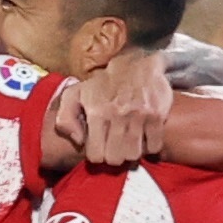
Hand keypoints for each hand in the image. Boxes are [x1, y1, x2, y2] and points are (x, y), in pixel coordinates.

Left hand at [77, 49, 169, 164]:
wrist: (136, 64)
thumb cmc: (102, 85)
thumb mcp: (74, 95)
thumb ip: (64, 119)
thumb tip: (78, 141)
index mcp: (96, 113)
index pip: (95, 155)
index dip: (96, 155)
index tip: (99, 148)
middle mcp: (117, 115)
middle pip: (115, 158)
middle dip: (113, 157)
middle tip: (114, 149)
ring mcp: (139, 115)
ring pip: (134, 155)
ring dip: (130, 154)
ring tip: (128, 144)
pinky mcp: (157, 115)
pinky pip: (154, 146)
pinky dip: (149, 147)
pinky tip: (143, 139)